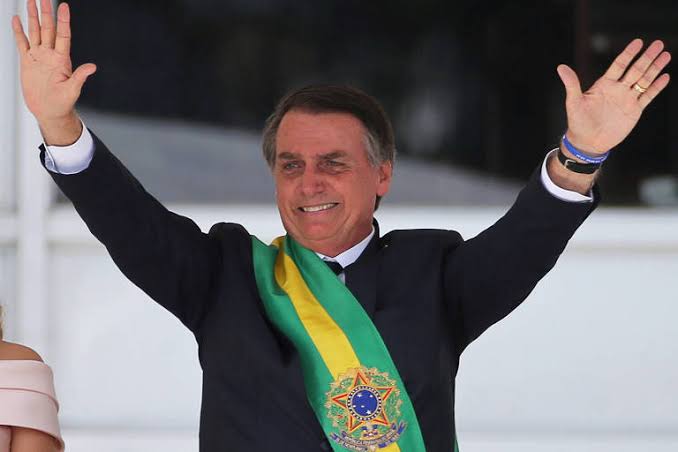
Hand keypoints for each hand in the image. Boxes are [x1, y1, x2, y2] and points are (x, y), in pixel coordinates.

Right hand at [12, 0, 95, 143]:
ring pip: (35, 32)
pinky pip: (22, 43)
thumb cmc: (63, 103)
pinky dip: (19, 31)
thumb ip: (80, 77)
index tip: (64, 6)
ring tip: (30, 1)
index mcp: (62, 59)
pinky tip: (16, 19)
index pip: (63, 35)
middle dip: (46, 12)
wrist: (49, 111)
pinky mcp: (27, 62)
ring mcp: (38, 57)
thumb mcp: (72, 90)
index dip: (63, 21)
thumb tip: (92, 67)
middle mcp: (50, 55)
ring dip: (33, 17)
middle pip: (48, 29)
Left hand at [557, 39, 670, 154]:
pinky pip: (647, 96)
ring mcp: (627, 99)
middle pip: (635, 70)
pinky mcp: (634, 110)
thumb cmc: (578, 122)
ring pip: (644, 80)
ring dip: (655, 68)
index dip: (629, 54)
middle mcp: (617, 89)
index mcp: (604, 84)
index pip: (619, 65)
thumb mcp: (574, 102)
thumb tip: (560, 67)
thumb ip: (572, 84)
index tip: (638, 42)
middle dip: (647, 57)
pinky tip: (665, 76)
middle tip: (658, 43)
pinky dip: (656, 87)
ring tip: (666, 55)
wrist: (587, 142)